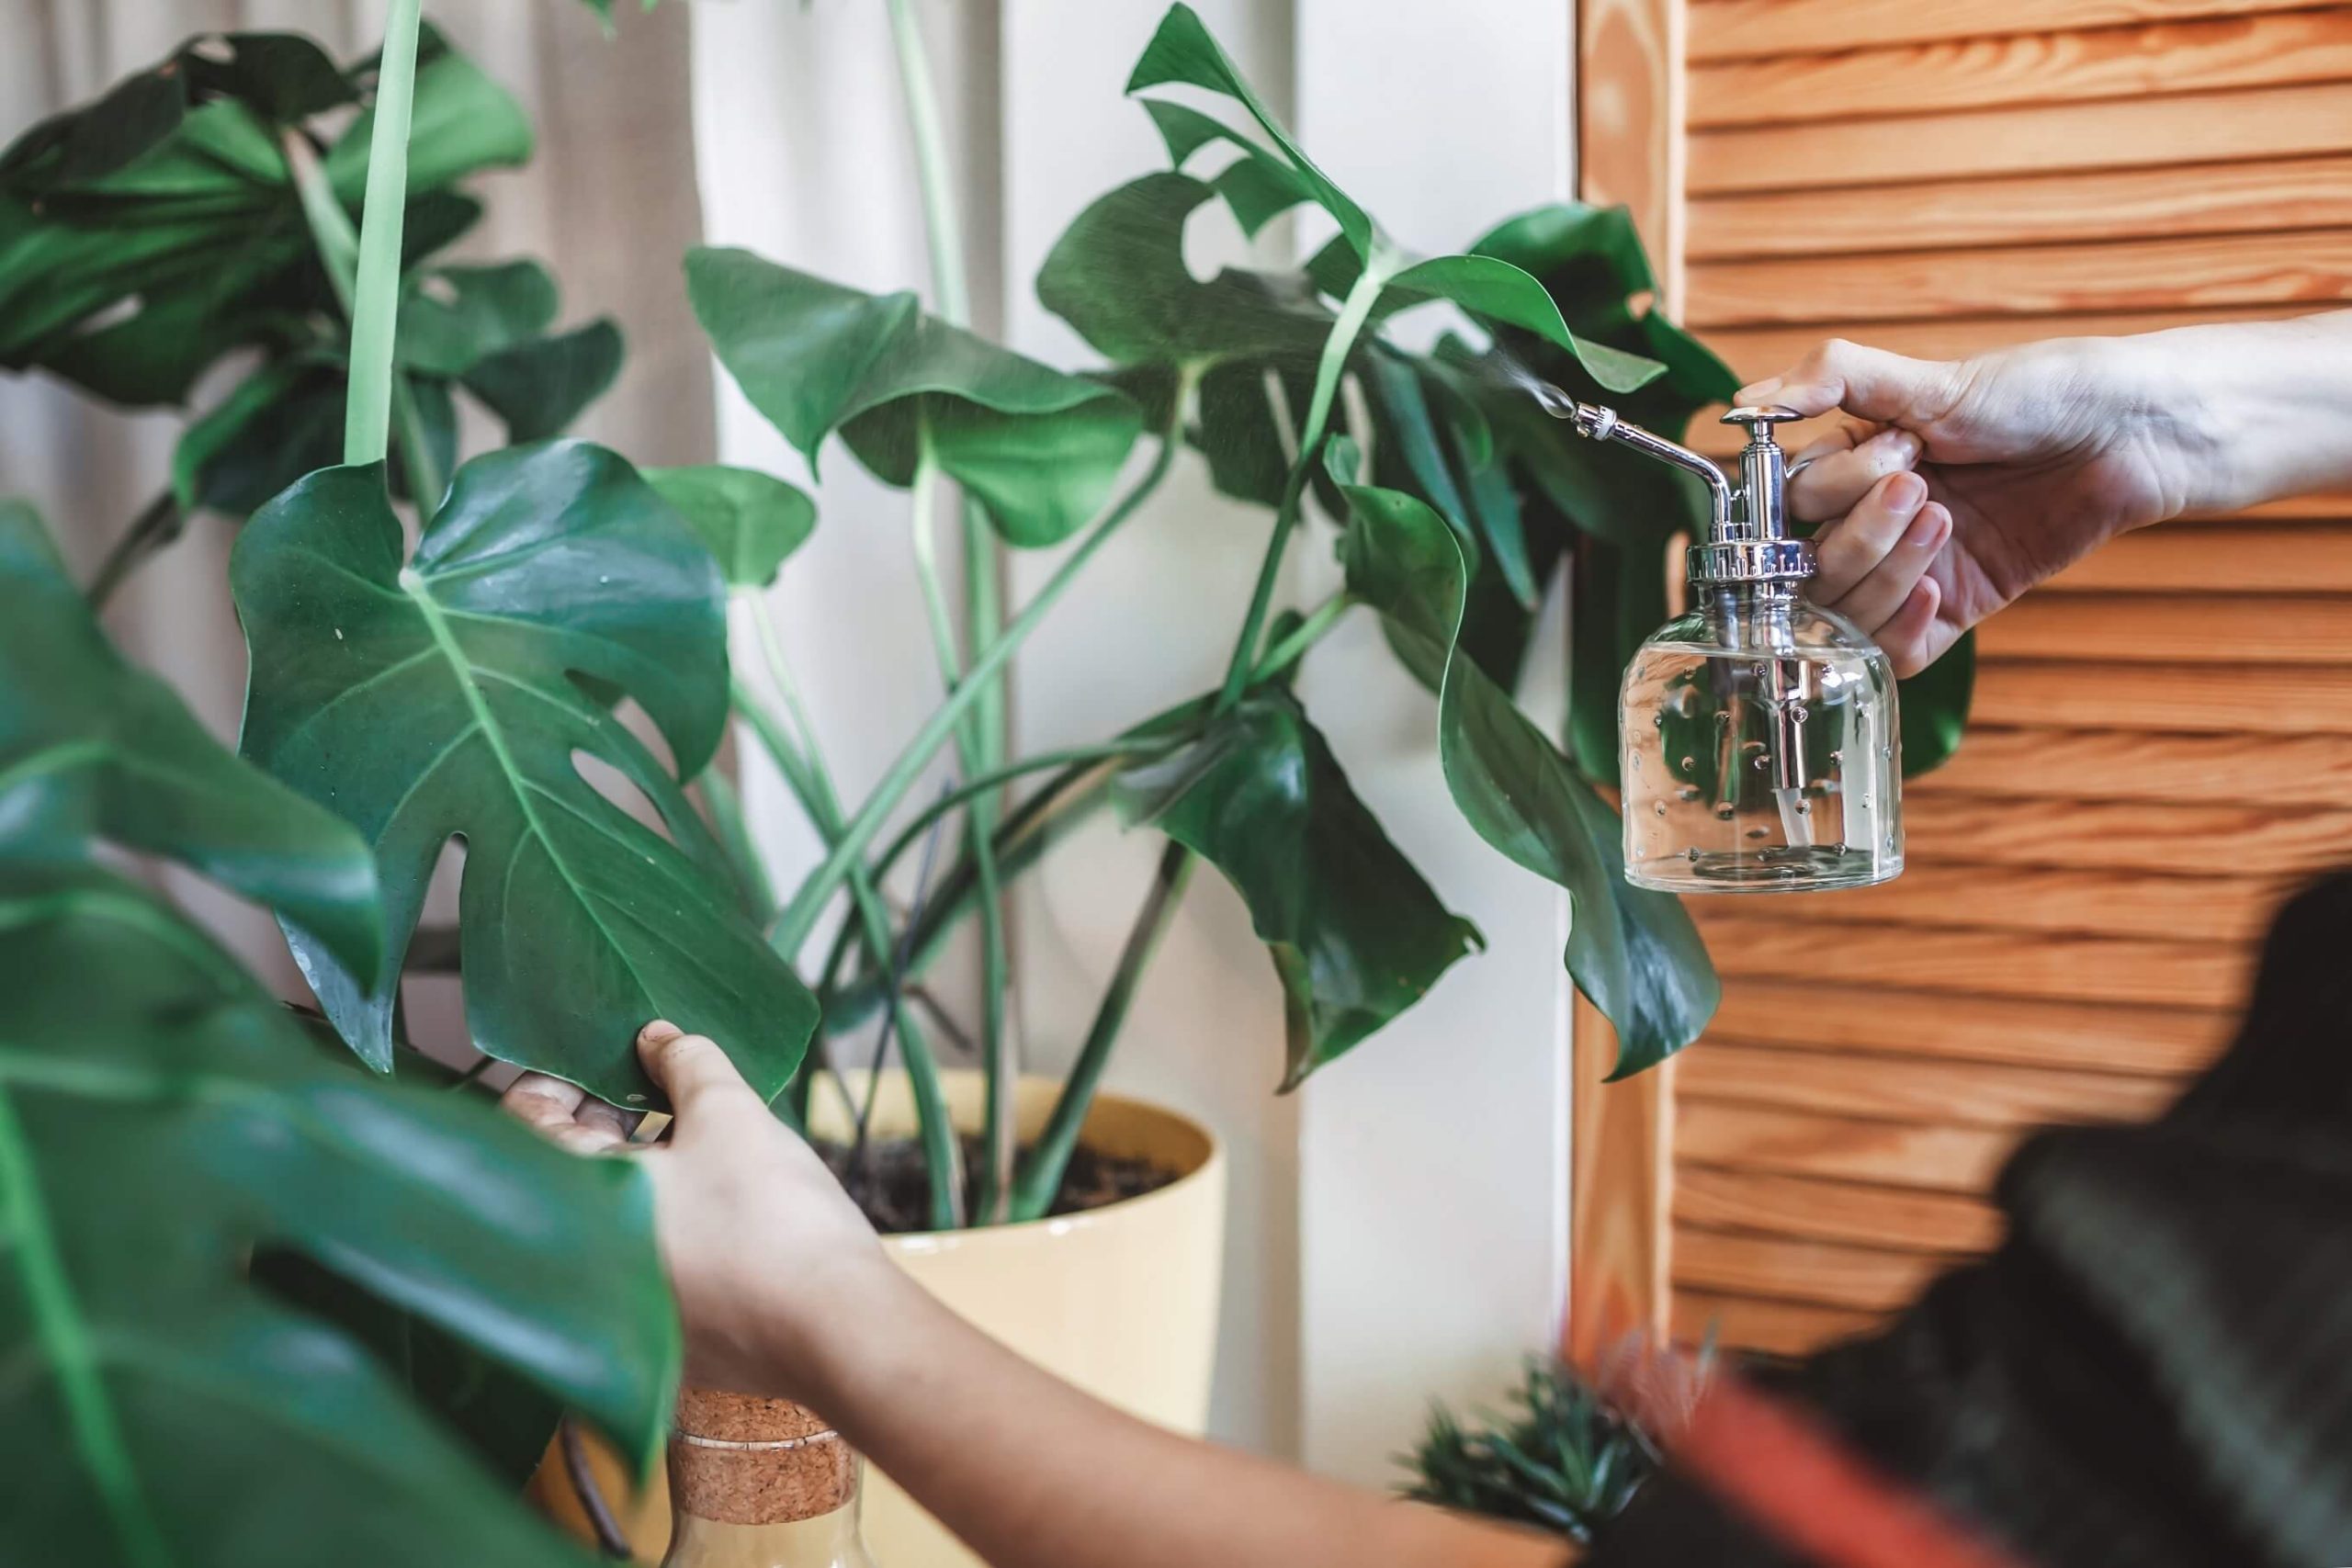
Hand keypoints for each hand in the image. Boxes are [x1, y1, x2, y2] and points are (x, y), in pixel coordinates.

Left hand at [501, 1022, 896, 1400]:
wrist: (832, 1326)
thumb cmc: (771, 1220)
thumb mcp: (730, 1114)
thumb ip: (686, 1064)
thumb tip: (658, 1039)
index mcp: (578, 1201)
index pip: (527, 1120)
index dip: (561, 1076)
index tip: (605, 1056)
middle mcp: (580, 1260)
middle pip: (571, 1166)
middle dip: (611, 1114)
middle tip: (660, 1083)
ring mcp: (619, 1302)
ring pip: (612, 1209)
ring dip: (645, 1161)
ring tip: (699, 1129)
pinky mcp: (663, 1327)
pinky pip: (645, 1252)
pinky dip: (667, 1214)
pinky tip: (719, 1194)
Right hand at [1742, 334, 2209, 675]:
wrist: (2136, 435)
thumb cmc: (2042, 391)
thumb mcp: (1930, 375)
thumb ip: (1833, 376)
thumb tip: (1744, 406)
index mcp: (1855, 465)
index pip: (1790, 506)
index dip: (1832, 489)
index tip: (1899, 452)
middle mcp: (1872, 520)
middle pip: (1810, 566)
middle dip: (1862, 530)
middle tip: (1928, 486)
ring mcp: (1912, 569)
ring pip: (1845, 611)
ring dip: (1887, 572)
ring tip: (1948, 521)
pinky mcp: (1957, 607)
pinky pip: (1895, 653)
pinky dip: (1902, 629)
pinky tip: (1939, 587)